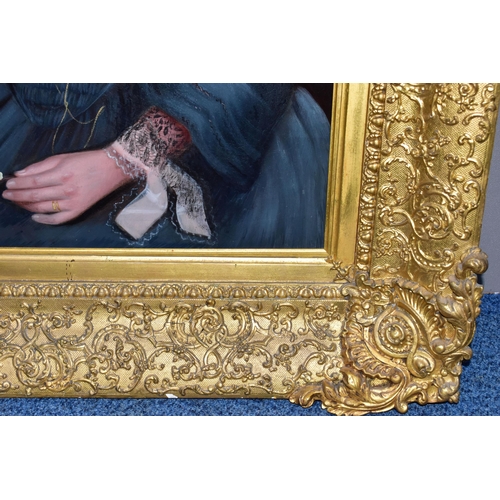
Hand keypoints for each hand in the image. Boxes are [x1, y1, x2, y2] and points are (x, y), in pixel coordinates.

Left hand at [2, 150, 133, 223]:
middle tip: (6, 195)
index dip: (18, 184)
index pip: (33, 181)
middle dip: (18, 195)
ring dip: (26, 206)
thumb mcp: (63, 157)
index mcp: (62, 174)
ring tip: (16, 202)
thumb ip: (41, 166)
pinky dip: (45, 220)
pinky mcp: (79, 210)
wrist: (112, 169)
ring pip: (44, 207)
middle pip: (35, 195)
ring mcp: (73, 202)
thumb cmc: (87, 160)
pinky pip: (59, 219)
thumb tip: (20, 174)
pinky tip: (35, 216)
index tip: (8, 184)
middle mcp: (67, 190)